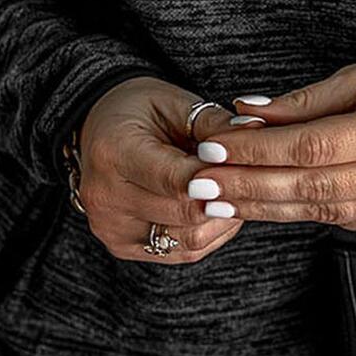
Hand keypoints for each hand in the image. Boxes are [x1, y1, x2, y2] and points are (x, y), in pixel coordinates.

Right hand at [72, 77, 245, 263]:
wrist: (99, 131)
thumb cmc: (139, 111)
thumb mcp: (174, 103)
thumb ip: (213, 122)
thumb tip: (256, 132)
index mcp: (112, 153)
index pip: (174, 178)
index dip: (217, 178)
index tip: (247, 167)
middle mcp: (104, 197)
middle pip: (185, 213)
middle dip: (226, 196)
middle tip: (252, 178)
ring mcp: (111, 228)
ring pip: (189, 239)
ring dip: (222, 218)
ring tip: (235, 191)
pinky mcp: (122, 246)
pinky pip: (183, 252)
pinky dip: (210, 231)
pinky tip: (219, 208)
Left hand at [190, 55, 355, 236]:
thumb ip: (304, 102)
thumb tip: (243, 113)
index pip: (314, 147)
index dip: (259, 149)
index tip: (214, 147)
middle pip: (311, 188)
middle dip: (248, 186)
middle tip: (199, 184)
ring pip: (320, 212)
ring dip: (262, 205)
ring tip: (215, 200)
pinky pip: (337, 220)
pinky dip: (294, 210)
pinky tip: (257, 203)